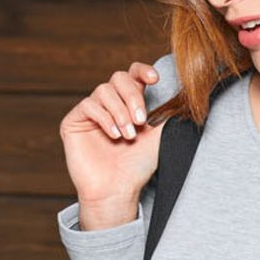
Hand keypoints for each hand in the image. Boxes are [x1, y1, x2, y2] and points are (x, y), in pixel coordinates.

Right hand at [58, 62, 165, 214]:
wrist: (118, 189)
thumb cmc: (138, 166)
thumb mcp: (159, 135)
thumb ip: (167, 112)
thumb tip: (185, 92)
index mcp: (129, 103)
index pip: (133, 75)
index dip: (142, 71)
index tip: (154, 79)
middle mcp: (109, 104)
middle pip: (118, 78)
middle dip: (132, 96)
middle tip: (140, 120)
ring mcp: (90, 112)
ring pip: (104, 91)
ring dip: (119, 112)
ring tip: (128, 135)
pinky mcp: (73, 122)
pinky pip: (88, 105)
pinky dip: (104, 118)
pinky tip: (114, 135)